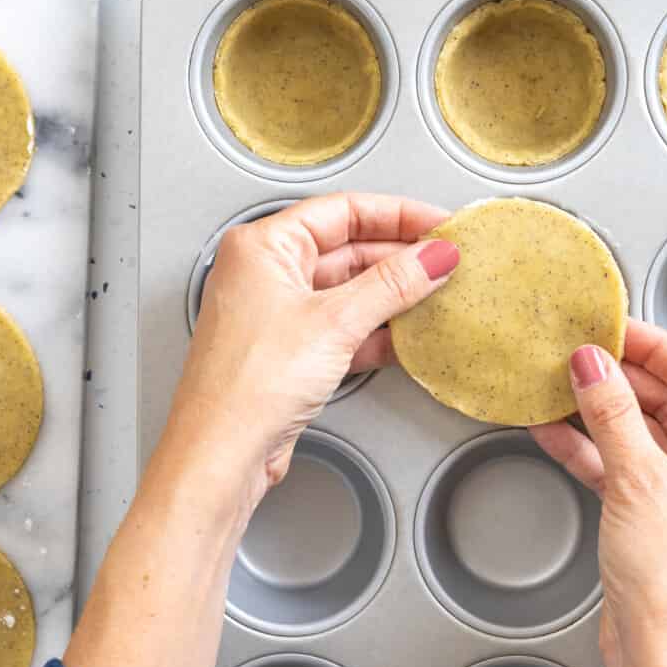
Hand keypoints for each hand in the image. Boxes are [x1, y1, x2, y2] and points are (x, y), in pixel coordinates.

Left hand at [167, 192, 457, 503]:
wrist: (221, 455)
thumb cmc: (246, 386)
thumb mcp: (335, 322)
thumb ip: (393, 284)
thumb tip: (434, 255)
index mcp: (262, 247)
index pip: (341, 210)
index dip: (396, 214)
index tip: (437, 223)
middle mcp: (264, 274)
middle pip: (346, 248)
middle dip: (399, 256)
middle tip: (445, 261)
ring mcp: (276, 314)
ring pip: (346, 290)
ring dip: (391, 295)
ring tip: (436, 295)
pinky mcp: (289, 353)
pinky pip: (341, 328)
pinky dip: (374, 330)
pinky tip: (407, 336)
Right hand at [530, 320, 666, 666]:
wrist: (662, 662)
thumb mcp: (639, 480)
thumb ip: (612, 413)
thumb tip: (593, 364)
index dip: (654, 347)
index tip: (613, 327)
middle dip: (620, 379)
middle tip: (578, 353)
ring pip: (644, 435)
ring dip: (600, 413)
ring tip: (558, 385)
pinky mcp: (661, 522)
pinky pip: (627, 468)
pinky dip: (593, 450)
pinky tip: (556, 430)